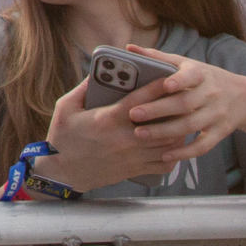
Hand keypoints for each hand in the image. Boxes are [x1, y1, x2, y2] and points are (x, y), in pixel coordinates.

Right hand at [38, 77, 186, 191]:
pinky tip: (174, 145)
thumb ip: (82, 89)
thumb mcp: (65, 107)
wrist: (62, 172)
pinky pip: (163, 164)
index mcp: (107, 120)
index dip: (156, 88)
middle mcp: (124, 139)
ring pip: (167, 145)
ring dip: (178, 131)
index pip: (139, 102)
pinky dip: (174, 155)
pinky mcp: (134, 170)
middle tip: (182, 99)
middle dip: (174, 111)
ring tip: (182, 119)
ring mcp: (131, 156)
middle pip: (161, 124)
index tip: (169, 78)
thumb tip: (99, 72)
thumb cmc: (62, 138)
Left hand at [119, 48, 245, 164]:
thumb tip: (129, 48)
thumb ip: (158, 58)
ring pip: (190, 125)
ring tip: (140, 135)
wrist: (243, 97)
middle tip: (133, 114)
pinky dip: (185, 152)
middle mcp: (211, 94)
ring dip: (165, 132)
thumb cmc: (203, 78)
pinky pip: (202, 145)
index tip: (165, 85)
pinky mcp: (220, 132)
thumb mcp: (186, 64)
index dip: (179, 81)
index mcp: (200, 74)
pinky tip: (165, 156)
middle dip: (158, 110)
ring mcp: (216, 115)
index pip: (191, 76)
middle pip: (184, 104)